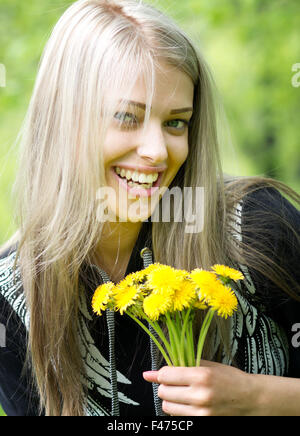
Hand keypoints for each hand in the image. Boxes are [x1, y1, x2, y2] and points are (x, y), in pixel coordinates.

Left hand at [143, 360, 258, 415]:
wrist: (250, 399)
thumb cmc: (230, 379)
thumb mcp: (209, 366)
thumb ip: (184, 365)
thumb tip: (157, 370)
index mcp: (201, 376)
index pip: (166, 376)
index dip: (161, 374)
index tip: (161, 373)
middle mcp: (200, 396)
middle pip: (164, 392)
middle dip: (165, 386)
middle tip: (174, 383)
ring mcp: (201, 413)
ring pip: (167, 407)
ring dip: (170, 400)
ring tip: (181, 394)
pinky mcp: (202, 424)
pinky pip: (178, 418)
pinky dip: (178, 410)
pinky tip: (188, 404)